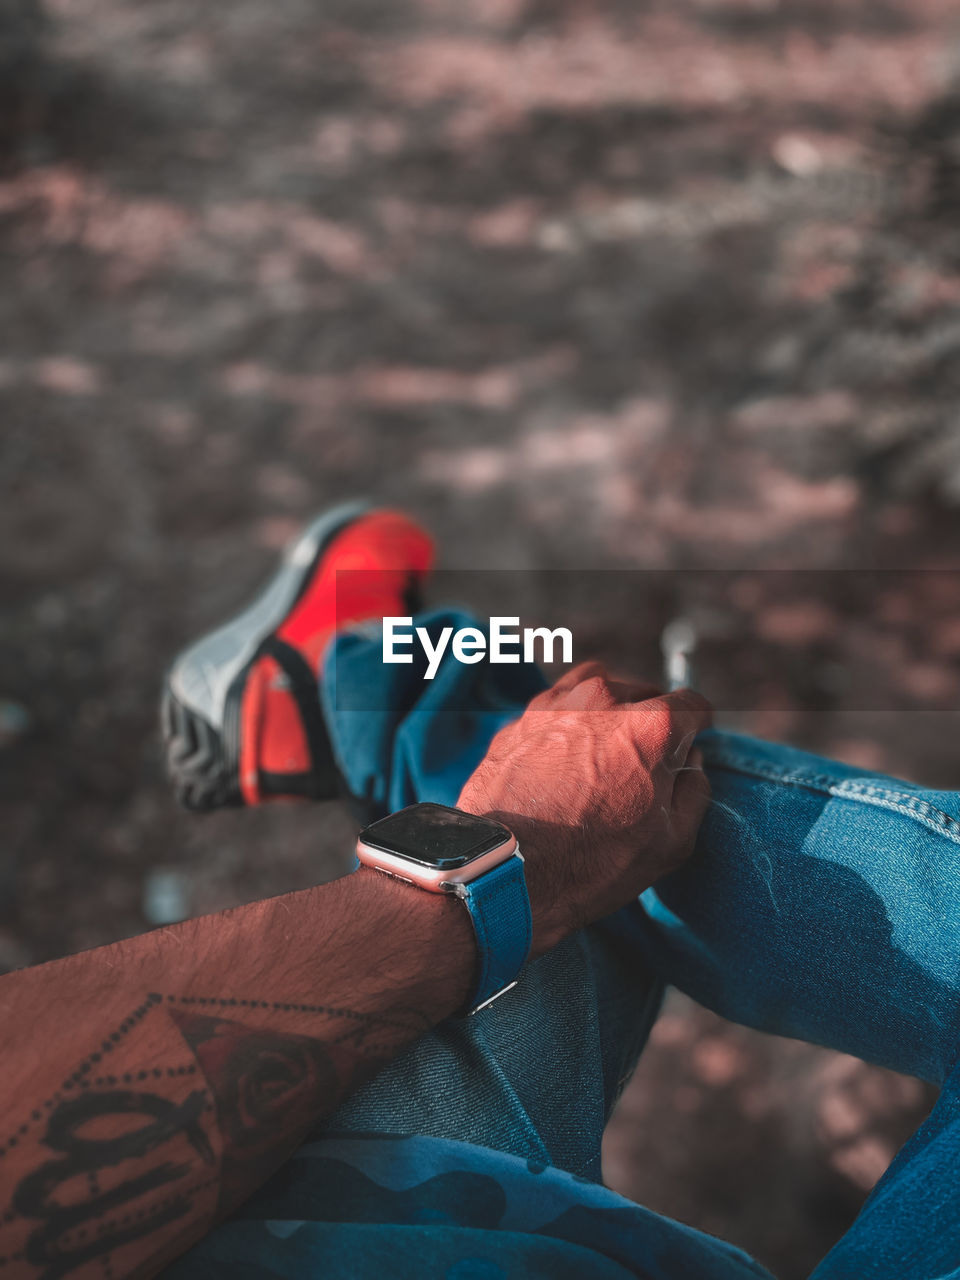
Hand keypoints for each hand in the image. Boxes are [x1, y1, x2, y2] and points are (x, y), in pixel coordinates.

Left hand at [458, 662, 711, 956]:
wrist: (506, 870)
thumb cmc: (591, 862)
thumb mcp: (670, 842)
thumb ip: (693, 790)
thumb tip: (691, 764)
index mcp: (651, 725)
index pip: (692, 704)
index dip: (697, 727)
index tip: (690, 743)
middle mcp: (605, 699)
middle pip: (645, 693)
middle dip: (652, 722)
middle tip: (644, 763)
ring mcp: (557, 703)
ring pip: (599, 688)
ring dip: (609, 711)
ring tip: (605, 750)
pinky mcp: (522, 718)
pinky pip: (558, 706)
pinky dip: (570, 722)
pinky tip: (567, 758)